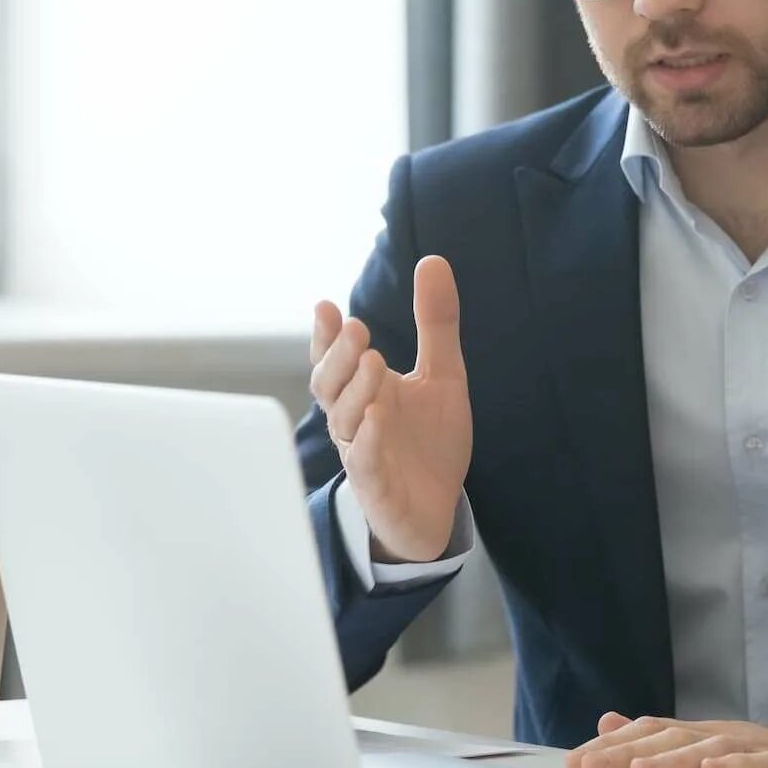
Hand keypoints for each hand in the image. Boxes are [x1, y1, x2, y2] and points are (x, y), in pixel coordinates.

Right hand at [309, 255, 472, 561]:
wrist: (438, 506)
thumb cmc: (428, 440)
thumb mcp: (442, 374)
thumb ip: (436, 323)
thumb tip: (433, 260)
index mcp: (364, 391)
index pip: (335, 359)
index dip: (324, 335)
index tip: (325, 305)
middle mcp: (355, 418)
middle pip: (330, 385)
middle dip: (338, 356)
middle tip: (355, 327)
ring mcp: (362, 452)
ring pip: (345, 420)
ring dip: (356, 390)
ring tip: (374, 360)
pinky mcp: (378, 485)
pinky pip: (365, 462)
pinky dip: (368, 440)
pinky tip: (377, 417)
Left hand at [564, 712, 767, 767]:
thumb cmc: (757, 754)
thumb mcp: (703, 745)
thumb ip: (657, 736)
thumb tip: (606, 720)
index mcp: (698, 733)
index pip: (649, 731)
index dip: (612, 745)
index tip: (575, 761)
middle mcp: (718, 733)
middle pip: (669, 737)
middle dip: (626, 751)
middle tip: (591, 766)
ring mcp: (750, 744)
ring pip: (706, 748)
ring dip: (672, 759)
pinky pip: (758, 763)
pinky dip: (735, 765)